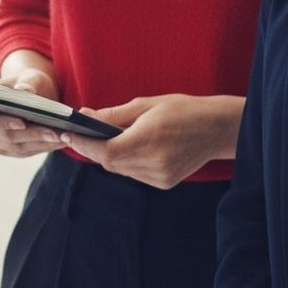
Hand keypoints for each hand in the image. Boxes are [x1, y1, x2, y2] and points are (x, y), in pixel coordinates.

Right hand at [0, 65, 64, 158]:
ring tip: (63, 136)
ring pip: (18, 147)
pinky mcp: (9, 149)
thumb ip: (25, 83)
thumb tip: (24, 92)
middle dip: (31, 134)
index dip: (2, 122)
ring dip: (42, 143)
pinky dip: (45, 147)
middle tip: (53, 132)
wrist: (31, 93)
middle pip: (5, 137)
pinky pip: (28, 151)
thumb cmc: (26, 82)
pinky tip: (62, 141)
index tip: (22, 122)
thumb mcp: (28, 77)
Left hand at [60, 94, 239, 188]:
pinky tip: (132, 149)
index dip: (84, 146)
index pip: (106, 152)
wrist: (218, 129)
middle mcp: (154, 162)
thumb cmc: (183, 110)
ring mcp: (160, 176)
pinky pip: (134, 175)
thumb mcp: (147, 105)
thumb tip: (84, 115)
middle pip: (109, 163)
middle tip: (83, 135)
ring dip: (110, 157)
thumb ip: (113, 114)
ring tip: (108, 140)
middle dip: (94, 149)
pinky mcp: (164, 183)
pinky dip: (127, 163)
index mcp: (149, 139)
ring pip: (120, 170)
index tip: (69, 135)